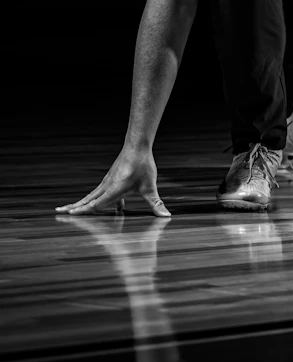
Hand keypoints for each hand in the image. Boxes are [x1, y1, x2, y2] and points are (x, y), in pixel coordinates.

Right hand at [55, 145, 170, 216]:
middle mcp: (107, 186)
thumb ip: (156, 203)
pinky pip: (99, 192)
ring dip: (81, 202)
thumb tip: (166, 216)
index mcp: (114, 189)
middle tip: (58, 211)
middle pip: (88, 199)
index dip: (84, 211)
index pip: (96, 204)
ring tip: (70, 208)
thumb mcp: (150, 187)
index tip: (70, 214)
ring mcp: (107, 182)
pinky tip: (109, 207)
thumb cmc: (143, 166)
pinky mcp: (110, 179)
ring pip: (91, 195)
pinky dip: (94, 199)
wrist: (137, 145)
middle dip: (74, 206)